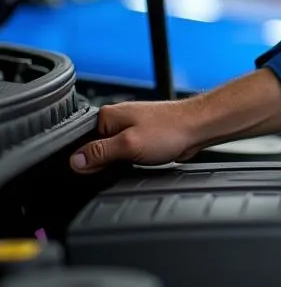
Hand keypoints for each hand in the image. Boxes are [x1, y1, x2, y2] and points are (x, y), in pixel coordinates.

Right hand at [69, 68, 280, 173]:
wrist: (199, 127)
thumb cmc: (171, 129)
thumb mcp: (128, 145)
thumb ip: (100, 153)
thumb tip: (75, 161)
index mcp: (107, 116)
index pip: (80, 142)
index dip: (85, 160)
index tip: (94, 170)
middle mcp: (117, 120)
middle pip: (96, 149)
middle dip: (104, 162)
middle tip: (120, 166)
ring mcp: (131, 129)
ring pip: (113, 154)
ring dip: (119, 163)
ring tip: (134, 162)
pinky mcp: (143, 139)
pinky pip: (128, 155)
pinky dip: (131, 162)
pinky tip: (140, 164)